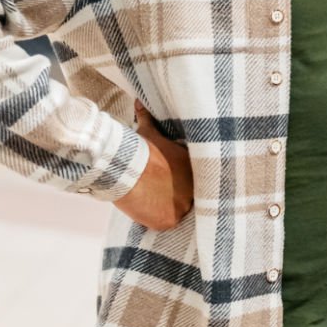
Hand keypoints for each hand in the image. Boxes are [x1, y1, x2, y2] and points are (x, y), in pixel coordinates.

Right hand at [115, 101, 193, 230]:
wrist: (130, 167)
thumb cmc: (139, 149)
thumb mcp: (148, 132)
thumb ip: (148, 119)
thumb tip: (138, 101)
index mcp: (195, 169)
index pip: (196, 180)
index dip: (183, 182)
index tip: (172, 183)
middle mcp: (196, 190)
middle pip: (188, 198)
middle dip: (178, 197)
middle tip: (161, 195)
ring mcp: (183, 207)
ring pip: (177, 212)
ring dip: (167, 210)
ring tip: (154, 204)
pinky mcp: (169, 221)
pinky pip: (164, 224)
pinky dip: (155, 220)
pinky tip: (147, 213)